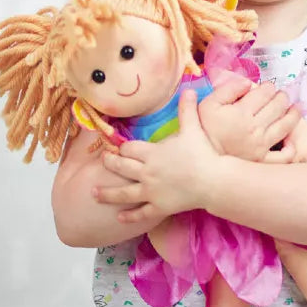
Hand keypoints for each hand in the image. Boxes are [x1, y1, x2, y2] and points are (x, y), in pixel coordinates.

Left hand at [95, 89, 220, 223]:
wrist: (212, 181)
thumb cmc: (202, 153)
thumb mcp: (193, 128)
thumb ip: (187, 109)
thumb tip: (189, 89)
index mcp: (151, 153)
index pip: (129, 148)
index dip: (123, 147)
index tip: (119, 147)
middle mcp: (146, 172)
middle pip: (121, 167)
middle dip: (110, 163)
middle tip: (103, 161)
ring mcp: (151, 191)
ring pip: (123, 193)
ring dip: (107, 193)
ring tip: (94, 192)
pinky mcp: (159, 207)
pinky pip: (140, 213)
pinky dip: (129, 216)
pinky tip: (119, 217)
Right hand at [198, 77, 300, 162]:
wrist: (200, 161)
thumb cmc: (203, 130)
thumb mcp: (208, 104)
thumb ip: (227, 89)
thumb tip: (247, 82)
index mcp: (242, 112)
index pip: (264, 93)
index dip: (269, 86)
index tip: (268, 86)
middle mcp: (255, 128)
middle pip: (278, 107)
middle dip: (282, 97)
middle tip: (281, 95)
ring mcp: (261, 145)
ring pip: (285, 126)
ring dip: (293, 115)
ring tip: (294, 109)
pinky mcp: (262, 160)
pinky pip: (283, 155)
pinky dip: (290, 148)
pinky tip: (291, 141)